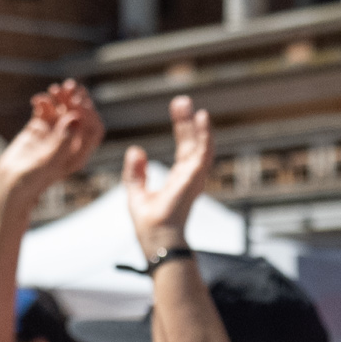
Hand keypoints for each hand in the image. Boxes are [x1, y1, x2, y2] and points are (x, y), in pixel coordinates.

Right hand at [0, 80, 103, 201]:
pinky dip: (43, 102)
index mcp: (79, 153)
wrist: (9, 185)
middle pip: (80, 116)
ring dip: (61, 97)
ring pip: (63, 110)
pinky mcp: (39, 129)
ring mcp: (54, 134)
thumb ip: (63, 142)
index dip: (88, 113)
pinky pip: (46, 110)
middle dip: (77, 99)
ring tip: (54, 89)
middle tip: (69, 86)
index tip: (75, 102)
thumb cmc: (31, 181)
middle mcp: (70, 142)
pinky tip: (36, 100)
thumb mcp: (49, 164)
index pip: (93, 129)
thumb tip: (75, 118)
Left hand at [122, 94, 213, 259]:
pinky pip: (202, 153)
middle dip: (187, 122)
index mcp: (179, 180)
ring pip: (199, 146)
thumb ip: (136, 173)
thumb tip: (136, 150)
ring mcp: (193, 178)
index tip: (179, 110)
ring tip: (192, 106)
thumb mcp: (136, 193)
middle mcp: (189, 177)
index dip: (182, 129)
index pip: (183, 149)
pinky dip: (204, 135)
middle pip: (191, 143)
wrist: (157, 240)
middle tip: (182, 100)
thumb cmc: (150, 225)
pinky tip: (202, 118)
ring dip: (196, 126)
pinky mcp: (193, 178)